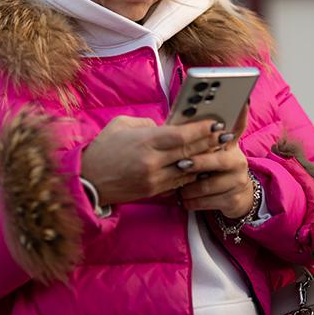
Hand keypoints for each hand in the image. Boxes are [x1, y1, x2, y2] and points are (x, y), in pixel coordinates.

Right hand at [80, 115, 225, 205]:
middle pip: (189, 152)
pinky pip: (179, 182)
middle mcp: (152, 162)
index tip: (215, 122)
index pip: (181, 136)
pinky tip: (202, 167)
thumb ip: (147, 124)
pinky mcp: (153, 191)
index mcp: (145, 141)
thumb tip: (166, 127)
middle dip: (210, 143)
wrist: (88, 180)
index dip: (201, 129)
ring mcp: (154, 179)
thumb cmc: (103, 148)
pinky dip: (192, 174)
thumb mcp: (122, 125)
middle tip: (225, 135)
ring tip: (219, 150)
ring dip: (205, 160)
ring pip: (188, 169)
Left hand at [178, 102, 255, 217]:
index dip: (241, 114)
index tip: (242, 101)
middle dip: (199, 163)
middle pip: (219, 160)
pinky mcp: (233, 199)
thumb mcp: (212, 153)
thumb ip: (202, 140)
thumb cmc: (215, 170)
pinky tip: (184, 200)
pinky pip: (208, 201)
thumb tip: (180, 122)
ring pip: (209, 184)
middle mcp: (237, 160)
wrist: (236, 197)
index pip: (237, 126)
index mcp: (230, 145)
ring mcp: (237, 181)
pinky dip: (192, 201)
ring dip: (190, 187)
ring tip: (178, 188)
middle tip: (181, 164)